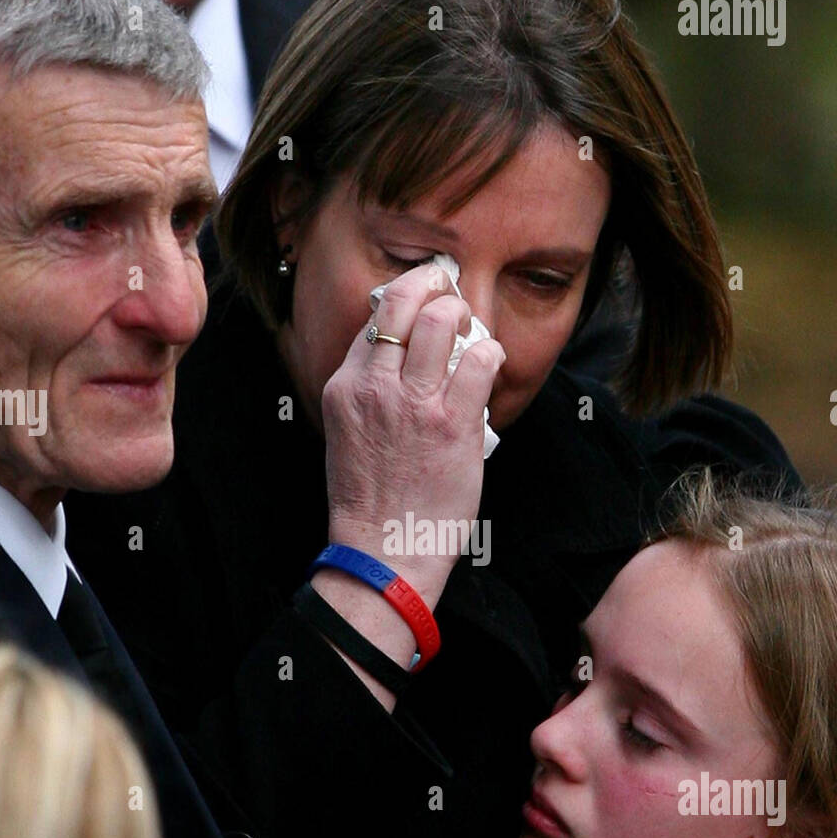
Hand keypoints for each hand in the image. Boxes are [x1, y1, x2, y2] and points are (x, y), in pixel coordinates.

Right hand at [322, 261, 504, 604]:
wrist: (383, 552)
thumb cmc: (371, 502)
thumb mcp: (348, 434)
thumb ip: (369, 392)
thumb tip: (404, 359)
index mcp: (345, 387)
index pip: (375, 317)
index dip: (405, 300)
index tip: (425, 299)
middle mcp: (375, 386)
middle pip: (403, 300)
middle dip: (434, 285)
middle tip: (452, 291)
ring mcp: (414, 403)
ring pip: (442, 319)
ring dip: (463, 315)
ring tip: (471, 330)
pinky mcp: (453, 423)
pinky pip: (481, 361)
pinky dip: (491, 353)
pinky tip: (490, 364)